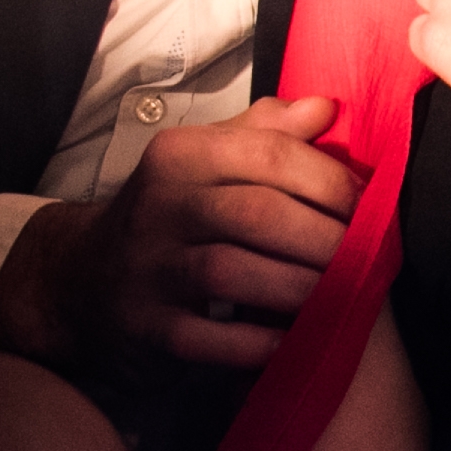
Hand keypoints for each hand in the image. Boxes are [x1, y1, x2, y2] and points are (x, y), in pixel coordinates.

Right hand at [0, 95, 357, 383]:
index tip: (371, 209)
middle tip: (368, 261)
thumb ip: (265, 133)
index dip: (333, 182)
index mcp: (181, 154)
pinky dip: (261, 343)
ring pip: (235, 273)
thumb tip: (325, 108)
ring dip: (301, 289)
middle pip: (260, 214)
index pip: (271, 153)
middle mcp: (158, 204)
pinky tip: (295, 340)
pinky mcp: (146, 327)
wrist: (79, 282)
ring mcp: (147, 268)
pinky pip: (212, 338)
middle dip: (328, 240)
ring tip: (342, 298)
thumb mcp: (204, 162)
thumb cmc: (167, 217)